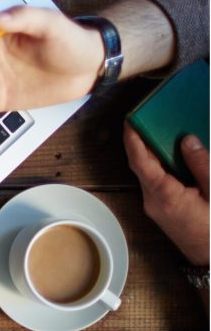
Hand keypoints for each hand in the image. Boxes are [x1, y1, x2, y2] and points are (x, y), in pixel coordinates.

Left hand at [124, 125, 208, 265]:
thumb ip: (201, 165)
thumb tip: (186, 141)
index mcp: (164, 195)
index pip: (140, 161)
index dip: (132, 139)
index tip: (129, 121)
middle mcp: (153, 201)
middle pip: (141, 166)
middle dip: (142, 142)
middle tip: (148, 119)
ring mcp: (155, 208)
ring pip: (147, 175)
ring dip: (151, 155)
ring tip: (161, 132)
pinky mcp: (162, 212)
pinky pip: (156, 184)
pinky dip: (160, 167)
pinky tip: (173, 157)